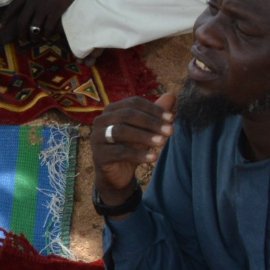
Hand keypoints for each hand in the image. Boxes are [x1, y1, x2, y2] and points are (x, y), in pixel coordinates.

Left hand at [0, 0, 99, 46]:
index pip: (12, 8)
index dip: (5, 19)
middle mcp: (33, 1)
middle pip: (22, 22)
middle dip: (20, 33)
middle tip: (22, 39)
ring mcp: (45, 6)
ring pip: (34, 27)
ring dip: (34, 36)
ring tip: (34, 39)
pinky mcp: (57, 10)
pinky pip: (48, 27)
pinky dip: (47, 34)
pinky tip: (47, 36)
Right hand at [89, 92, 175, 209]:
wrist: (118, 173)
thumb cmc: (131, 146)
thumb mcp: (146, 130)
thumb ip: (156, 114)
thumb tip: (172, 96)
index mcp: (112, 110)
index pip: (133, 102)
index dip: (153, 109)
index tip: (171, 118)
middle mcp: (101, 120)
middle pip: (127, 115)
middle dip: (151, 122)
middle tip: (170, 131)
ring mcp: (97, 137)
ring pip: (121, 131)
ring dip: (145, 136)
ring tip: (163, 142)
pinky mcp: (98, 155)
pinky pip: (120, 152)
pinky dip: (139, 154)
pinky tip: (154, 157)